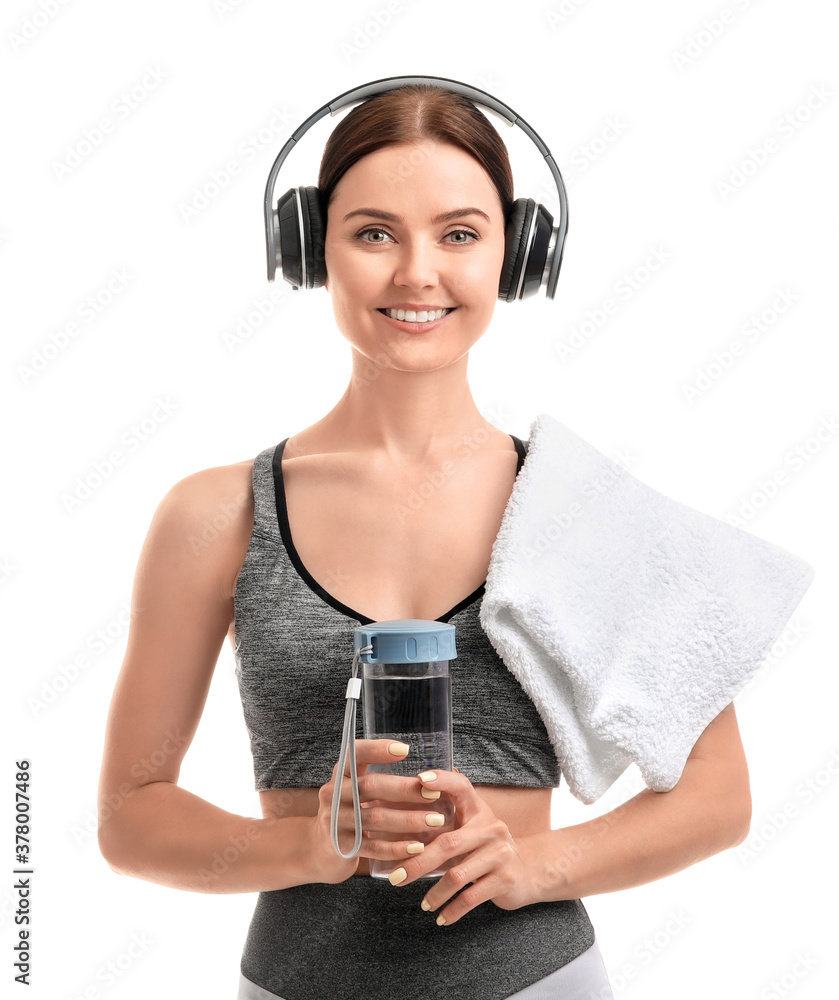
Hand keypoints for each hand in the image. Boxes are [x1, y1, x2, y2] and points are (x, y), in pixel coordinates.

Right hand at [313, 739, 443, 882]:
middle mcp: (333, 793)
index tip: (406, 749)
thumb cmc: (349, 812)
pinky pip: (373, 847)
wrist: (319, 849)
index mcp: (341, 774)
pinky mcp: (341, 847)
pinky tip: (418, 847)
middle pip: (370, 786)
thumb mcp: (354, 790)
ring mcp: (335, 821)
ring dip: (409, 819)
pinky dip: (397, 847)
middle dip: (406, 789)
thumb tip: (427, 772)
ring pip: (375, 818)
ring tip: (436, 821)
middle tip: (434, 793)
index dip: (377, 750)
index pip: (355, 753)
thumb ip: (378, 779)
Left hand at [387, 769, 537, 924]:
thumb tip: (402, 825)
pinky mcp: (506, 879)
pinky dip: (453, 910)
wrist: (528, 871)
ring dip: (436, 893)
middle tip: (397, 878)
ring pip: (458, 875)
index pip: (461, 786)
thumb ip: (447, 824)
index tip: (421, 780)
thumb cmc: (487, 850)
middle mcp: (492, 828)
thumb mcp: (472, 830)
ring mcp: (500, 854)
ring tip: (424, 904)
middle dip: (418, 863)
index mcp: (479, 811)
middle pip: (448, 843)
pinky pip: (471, 897)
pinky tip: (442, 917)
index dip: (442, 779)